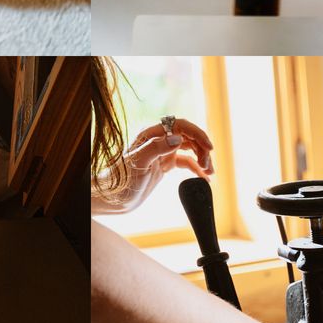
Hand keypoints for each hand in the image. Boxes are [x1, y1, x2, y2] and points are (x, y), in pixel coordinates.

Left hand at [94, 118, 213, 212]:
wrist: (113, 197)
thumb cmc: (121, 179)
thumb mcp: (139, 162)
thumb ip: (157, 148)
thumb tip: (178, 138)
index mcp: (151, 134)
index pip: (180, 125)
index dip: (197, 133)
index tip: (209, 147)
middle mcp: (158, 140)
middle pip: (188, 136)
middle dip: (201, 148)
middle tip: (208, 165)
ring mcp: (162, 152)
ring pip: (189, 149)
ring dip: (201, 158)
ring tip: (209, 172)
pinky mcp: (164, 165)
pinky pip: (185, 163)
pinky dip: (196, 169)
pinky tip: (204, 178)